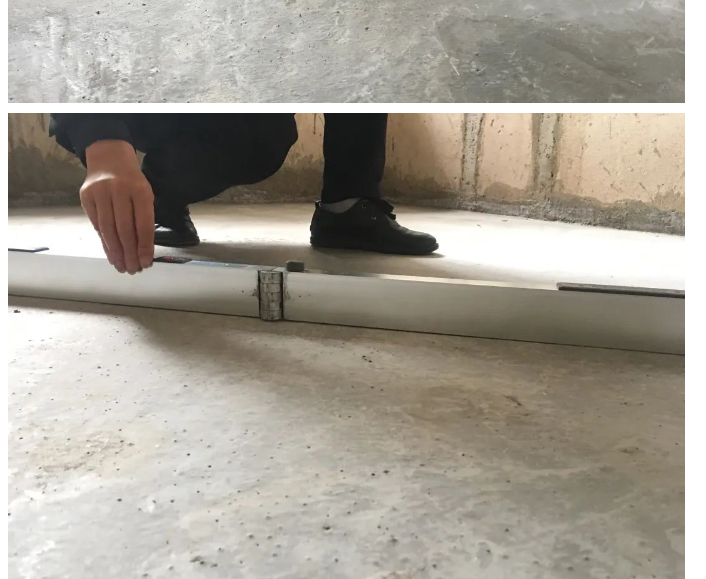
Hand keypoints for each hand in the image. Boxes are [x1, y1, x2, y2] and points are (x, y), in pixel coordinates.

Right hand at [81, 140, 153, 273]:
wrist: (109, 158)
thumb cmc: (132, 183)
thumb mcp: (145, 195)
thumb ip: (144, 220)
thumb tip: (142, 252)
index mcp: (141, 191)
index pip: (143, 224)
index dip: (144, 246)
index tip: (146, 263)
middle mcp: (120, 191)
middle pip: (124, 230)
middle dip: (129, 253)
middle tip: (133, 270)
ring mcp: (100, 193)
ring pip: (108, 229)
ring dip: (115, 252)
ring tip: (122, 266)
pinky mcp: (86, 196)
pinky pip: (96, 225)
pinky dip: (104, 242)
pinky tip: (111, 254)